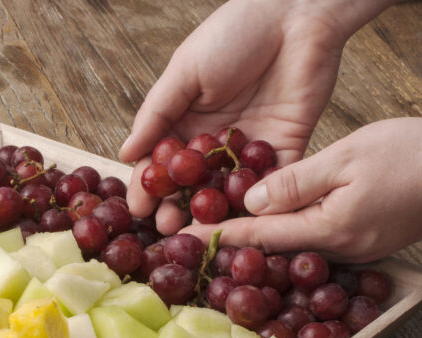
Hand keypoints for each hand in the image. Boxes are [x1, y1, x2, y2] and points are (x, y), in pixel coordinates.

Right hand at [118, 0, 391, 233]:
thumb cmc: (233, 34)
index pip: (161, 164)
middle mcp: (214, 141)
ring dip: (212, 213)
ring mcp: (249, 148)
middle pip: (191, 185)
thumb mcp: (184, 72)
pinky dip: (257, 202)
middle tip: (167, 228)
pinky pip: (270, 182)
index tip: (138, 210)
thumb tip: (126, 155)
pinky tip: (241, 221)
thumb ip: (156, 114)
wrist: (295, 14)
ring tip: (199, 231)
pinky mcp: (285, 148)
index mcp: (186, 121)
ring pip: (225, 190)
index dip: (148, 187)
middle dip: (177, 207)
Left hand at [183, 117, 421, 260]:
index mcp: (327, 231)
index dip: (217, 236)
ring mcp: (352, 253)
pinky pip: (314, 244)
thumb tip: (249, 202)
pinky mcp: (364, 245)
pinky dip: (288, 236)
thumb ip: (295, 182)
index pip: (259, 236)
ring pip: (292, 250)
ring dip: (258, 243)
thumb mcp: (347, 157)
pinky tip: (272, 228)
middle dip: (231, 246)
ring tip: (218, 236)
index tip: (181, 240)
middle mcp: (336, 251)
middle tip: (188, 245)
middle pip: (272, 252)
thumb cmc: (414, 156)